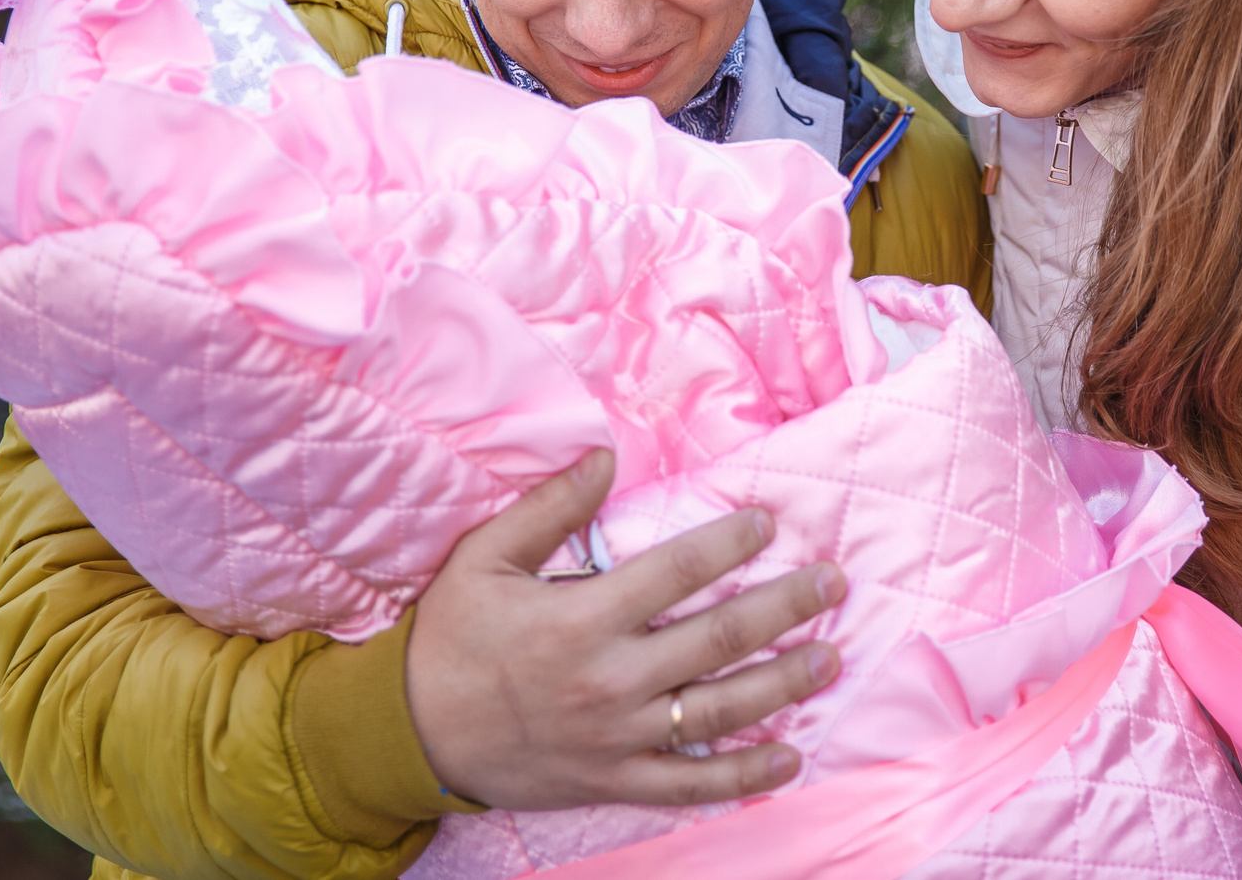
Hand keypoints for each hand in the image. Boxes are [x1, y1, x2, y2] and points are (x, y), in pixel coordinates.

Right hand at [404, 449, 846, 809]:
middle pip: (718, 640)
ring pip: (720, 711)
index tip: (768, 522)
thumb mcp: (484, 559)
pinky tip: (790, 756)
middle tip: (832, 583)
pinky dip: (744, 776)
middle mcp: (608, 681)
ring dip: (783, 683)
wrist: (410, 735)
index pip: (675, 573)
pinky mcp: (614, 781)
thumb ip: (549, 507)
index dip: (729, 544)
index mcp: (579, 620)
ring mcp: (616, 738)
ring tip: (830, 656)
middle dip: (785, 607)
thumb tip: (605, 457)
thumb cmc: (449, 639)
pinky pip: (691, 784)